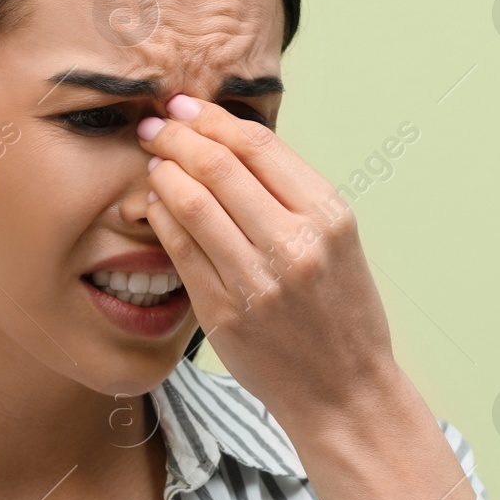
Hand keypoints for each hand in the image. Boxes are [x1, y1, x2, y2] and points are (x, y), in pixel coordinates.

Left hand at [137, 93, 401, 427]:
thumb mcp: (337, 242)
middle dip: (178, 136)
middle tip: (157, 126)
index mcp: (329, 216)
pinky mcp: (226, 314)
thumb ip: (291, 195)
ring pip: (192, 203)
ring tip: (154, 161)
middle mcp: (297, 244)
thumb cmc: (341, 313)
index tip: (187, 107)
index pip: (259, 145)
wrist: (346, 392)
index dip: (214, 118)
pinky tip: (155, 206)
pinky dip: (161, 218)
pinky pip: (180, 251)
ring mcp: (259, 281)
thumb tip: (228, 141)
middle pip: (219, 166)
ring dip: (163, 173)